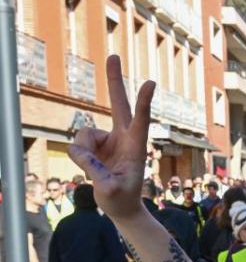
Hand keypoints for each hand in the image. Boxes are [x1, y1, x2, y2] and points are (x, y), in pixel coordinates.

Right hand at [68, 55, 155, 222]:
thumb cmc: (122, 200)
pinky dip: (79, 156)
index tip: (150, 83)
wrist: (120, 206)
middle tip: (113, 55)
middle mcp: (123, 138)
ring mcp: (109, 139)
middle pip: (118, 104)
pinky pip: (77, 144)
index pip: (141, 120)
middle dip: (113, 80)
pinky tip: (90, 166)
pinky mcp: (96, 144)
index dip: (143, 102)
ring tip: (96, 171)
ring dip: (84, 154)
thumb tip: (81, 153)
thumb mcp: (110, 191)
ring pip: (84, 135)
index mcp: (136, 146)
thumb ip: (97, 173)